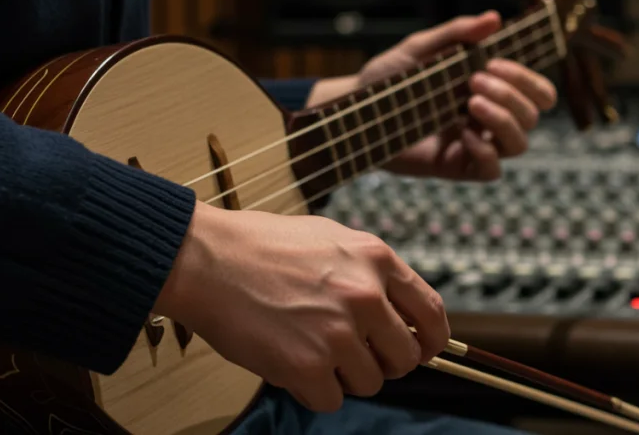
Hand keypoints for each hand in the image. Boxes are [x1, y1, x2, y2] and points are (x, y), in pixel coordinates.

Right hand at [154, 201, 449, 412]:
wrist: (205, 259)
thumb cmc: (260, 246)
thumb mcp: (332, 238)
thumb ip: (370, 272)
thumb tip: (399, 309)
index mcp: (377, 259)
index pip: (432, 312)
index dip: (433, 340)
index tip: (426, 351)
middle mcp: (367, 296)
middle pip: (406, 357)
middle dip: (383, 362)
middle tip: (353, 353)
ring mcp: (338, 333)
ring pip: (370, 383)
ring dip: (344, 376)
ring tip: (311, 349)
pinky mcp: (307, 366)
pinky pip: (331, 400)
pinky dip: (312, 391)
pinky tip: (290, 363)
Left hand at [307, 12, 557, 180]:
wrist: (352, 112)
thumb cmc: (387, 79)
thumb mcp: (418, 49)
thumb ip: (456, 34)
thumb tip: (494, 19)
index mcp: (490, 89)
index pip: (537, 92)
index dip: (527, 79)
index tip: (492, 62)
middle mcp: (488, 118)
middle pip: (532, 115)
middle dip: (512, 94)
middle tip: (474, 79)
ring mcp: (475, 145)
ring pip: (519, 143)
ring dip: (504, 119)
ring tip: (470, 102)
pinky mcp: (457, 167)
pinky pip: (491, 170)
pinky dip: (485, 151)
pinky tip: (462, 132)